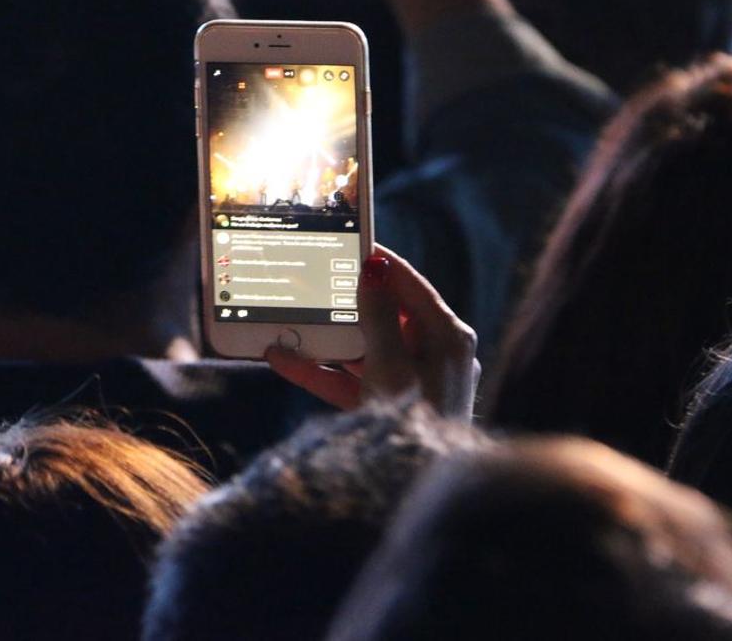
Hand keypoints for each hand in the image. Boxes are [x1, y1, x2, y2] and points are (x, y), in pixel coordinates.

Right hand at [266, 245, 480, 419]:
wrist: (418, 487)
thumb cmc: (414, 420)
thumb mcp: (390, 364)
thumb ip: (378, 315)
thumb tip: (374, 269)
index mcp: (447, 337)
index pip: (410, 284)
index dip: (380, 263)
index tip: (351, 244)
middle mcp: (437, 355)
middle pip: (387, 316)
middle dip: (346, 302)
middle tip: (317, 279)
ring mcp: (416, 381)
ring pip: (367, 349)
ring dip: (328, 340)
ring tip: (293, 320)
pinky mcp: (395, 405)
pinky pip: (357, 380)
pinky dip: (325, 372)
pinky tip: (284, 361)